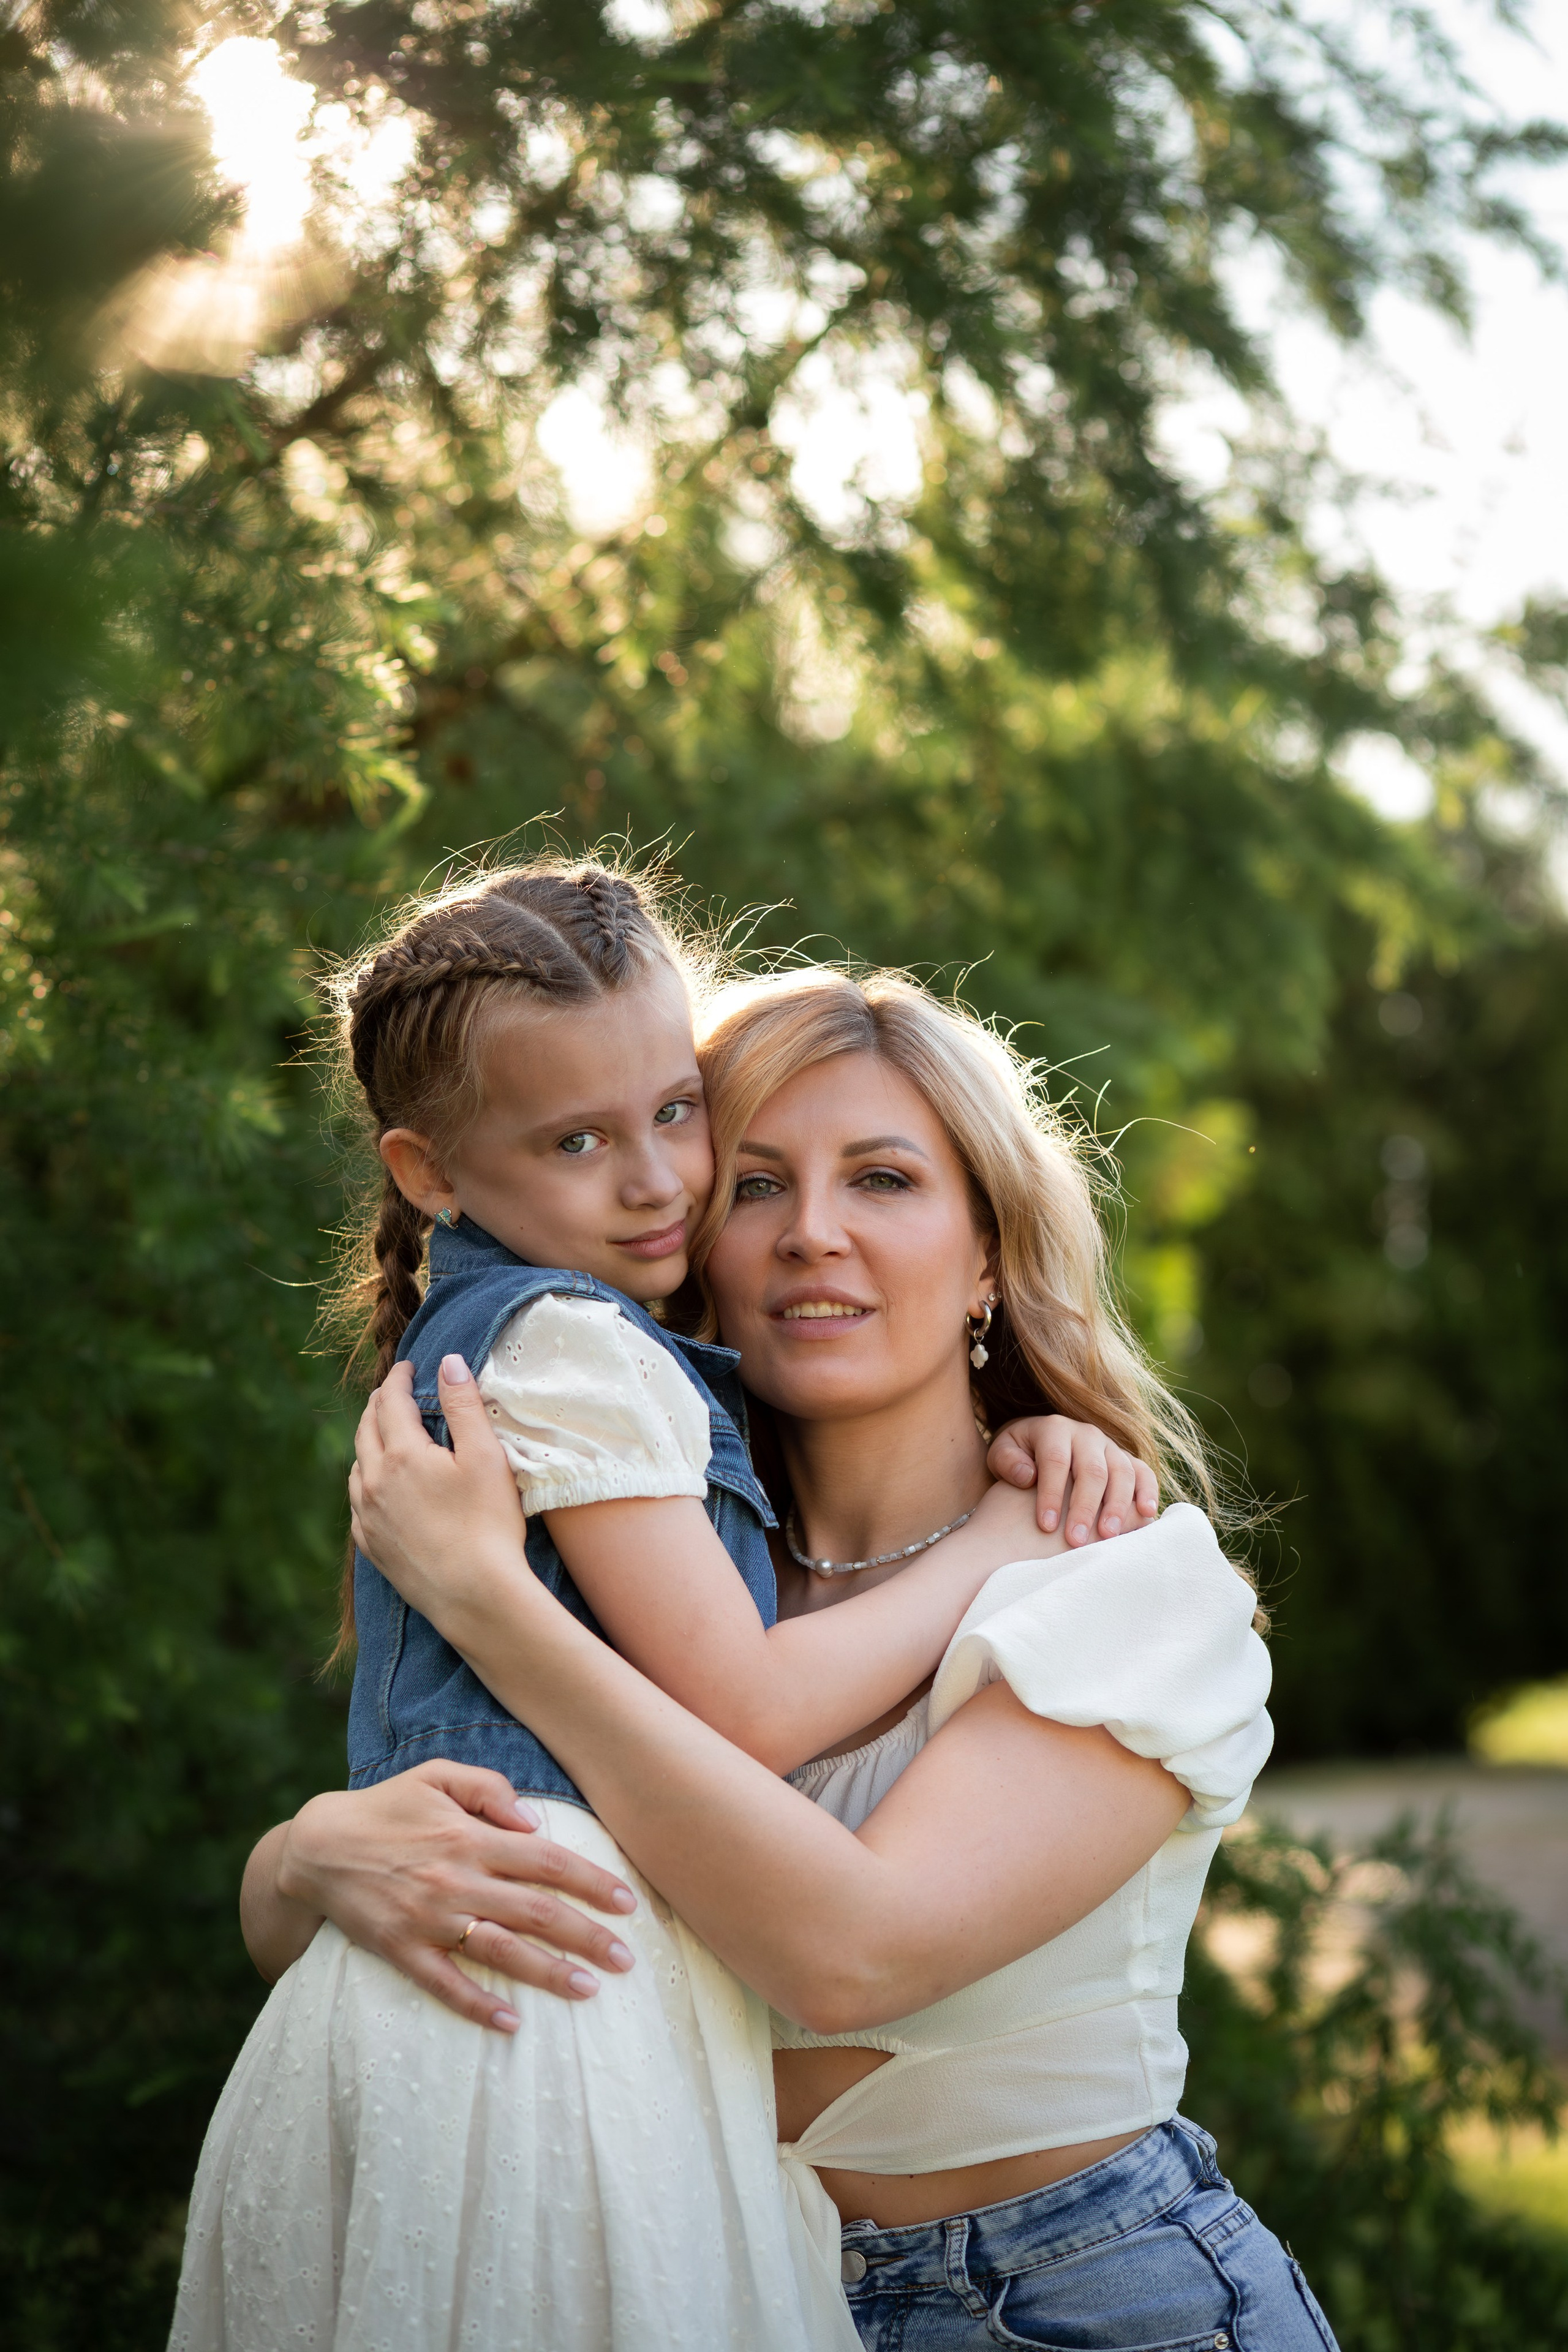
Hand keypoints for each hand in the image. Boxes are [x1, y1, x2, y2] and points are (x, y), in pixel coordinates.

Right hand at [276, 1759, 640, 2030]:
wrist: (317, 1846)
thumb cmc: (387, 1807)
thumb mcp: (437, 1775)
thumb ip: (490, 1788)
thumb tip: (535, 1821)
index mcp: (470, 1836)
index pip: (547, 1861)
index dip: (591, 1882)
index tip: (627, 1902)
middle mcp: (456, 1879)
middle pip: (536, 1912)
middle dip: (587, 1936)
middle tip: (626, 1959)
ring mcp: (429, 1919)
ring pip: (501, 1952)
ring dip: (549, 1973)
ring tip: (590, 1990)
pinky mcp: (401, 1950)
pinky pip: (445, 1984)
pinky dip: (477, 2006)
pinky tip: (511, 2024)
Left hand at [350, 1355, 530, 1635]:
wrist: (474, 1596)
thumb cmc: (488, 1524)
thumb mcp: (485, 1456)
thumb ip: (464, 1405)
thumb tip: (449, 1363)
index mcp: (401, 1454)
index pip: (390, 1400)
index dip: (399, 1378)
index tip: (408, 1366)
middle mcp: (373, 1481)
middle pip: (366, 1428)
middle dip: (379, 1404)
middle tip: (394, 1392)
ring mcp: (367, 1516)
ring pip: (357, 1465)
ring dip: (369, 1442)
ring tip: (386, 1435)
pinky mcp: (370, 1545)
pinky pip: (357, 1502)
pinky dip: (366, 1482)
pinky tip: (379, 1486)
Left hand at [985, 1415, 1158, 1544]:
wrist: (1039, 1447)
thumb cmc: (1017, 1458)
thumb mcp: (1001, 1454)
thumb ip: (1007, 1462)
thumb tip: (1027, 1476)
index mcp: (1054, 1428)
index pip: (1055, 1461)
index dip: (1051, 1494)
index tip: (1045, 1526)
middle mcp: (1086, 1434)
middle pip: (1091, 1469)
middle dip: (1084, 1507)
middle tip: (1075, 1541)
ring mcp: (1110, 1447)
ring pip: (1121, 1472)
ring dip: (1117, 1506)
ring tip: (1107, 1536)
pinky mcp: (1127, 1461)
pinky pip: (1143, 1472)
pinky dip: (1148, 1491)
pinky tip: (1146, 1515)